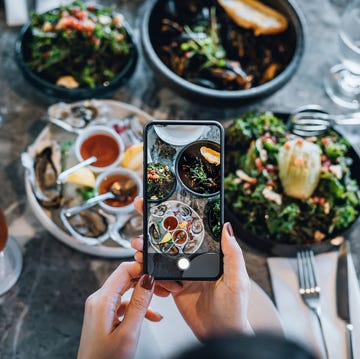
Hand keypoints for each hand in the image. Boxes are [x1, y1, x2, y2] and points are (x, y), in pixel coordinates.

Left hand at [77, 262, 160, 358]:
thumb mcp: (128, 333)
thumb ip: (139, 304)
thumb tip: (148, 279)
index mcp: (101, 301)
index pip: (123, 270)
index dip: (141, 267)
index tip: (156, 270)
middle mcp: (98, 300)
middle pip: (124, 278)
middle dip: (144, 280)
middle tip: (161, 285)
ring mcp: (99, 308)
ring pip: (125, 290)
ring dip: (142, 295)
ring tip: (158, 301)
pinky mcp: (103, 315)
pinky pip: (122, 304)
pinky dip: (136, 307)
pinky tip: (150, 316)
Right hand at [132, 198, 252, 340]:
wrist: (221, 336)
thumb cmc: (234, 309)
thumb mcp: (236, 279)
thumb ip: (232, 253)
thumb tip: (227, 227)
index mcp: (210, 254)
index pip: (192, 231)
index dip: (178, 218)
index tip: (164, 204)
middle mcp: (195, 261)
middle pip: (173, 241)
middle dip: (155, 231)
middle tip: (142, 223)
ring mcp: (184, 274)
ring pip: (162, 257)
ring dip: (148, 252)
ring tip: (139, 251)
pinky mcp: (175, 288)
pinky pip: (159, 278)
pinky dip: (151, 275)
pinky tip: (147, 274)